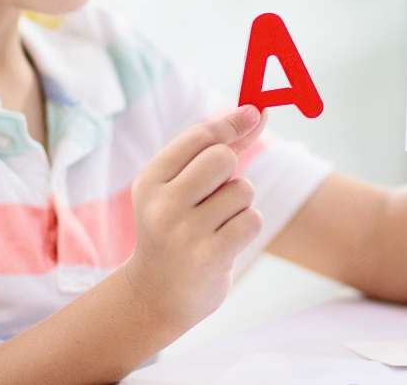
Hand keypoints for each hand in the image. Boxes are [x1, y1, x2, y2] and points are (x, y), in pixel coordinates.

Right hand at [124, 105, 266, 332]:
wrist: (157, 294)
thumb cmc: (176, 228)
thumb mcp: (181, 187)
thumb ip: (218, 148)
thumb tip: (256, 112)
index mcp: (150, 181)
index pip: (198, 137)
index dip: (231, 122)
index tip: (253, 112)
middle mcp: (162, 204)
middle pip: (222, 158)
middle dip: (231, 169)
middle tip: (217, 193)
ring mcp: (184, 232)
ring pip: (242, 190)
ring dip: (239, 205)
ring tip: (216, 225)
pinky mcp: (209, 256)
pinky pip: (252, 219)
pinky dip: (247, 227)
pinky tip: (225, 242)